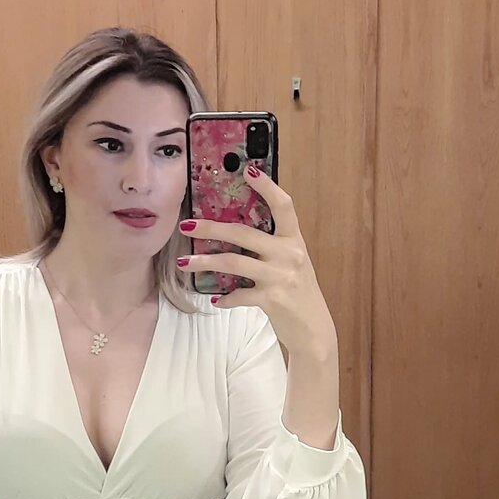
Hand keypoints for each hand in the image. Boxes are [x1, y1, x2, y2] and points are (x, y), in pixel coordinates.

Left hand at [177, 163, 337, 355]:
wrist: (313, 328)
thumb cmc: (297, 291)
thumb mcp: (290, 262)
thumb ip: (270, 246)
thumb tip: (234, 230)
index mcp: (294, 240)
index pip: (283, 206)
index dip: (267, 186)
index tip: (248, 170)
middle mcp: (289, 254)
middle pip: (244, 233)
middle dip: (211, 227)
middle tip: (186, 224)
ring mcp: (281, 276)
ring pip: (234, 262)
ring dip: (205, 261)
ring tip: (185, 262)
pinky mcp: (272, 299)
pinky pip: (239, 295)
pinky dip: (224, 298)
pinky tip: (214, 299)